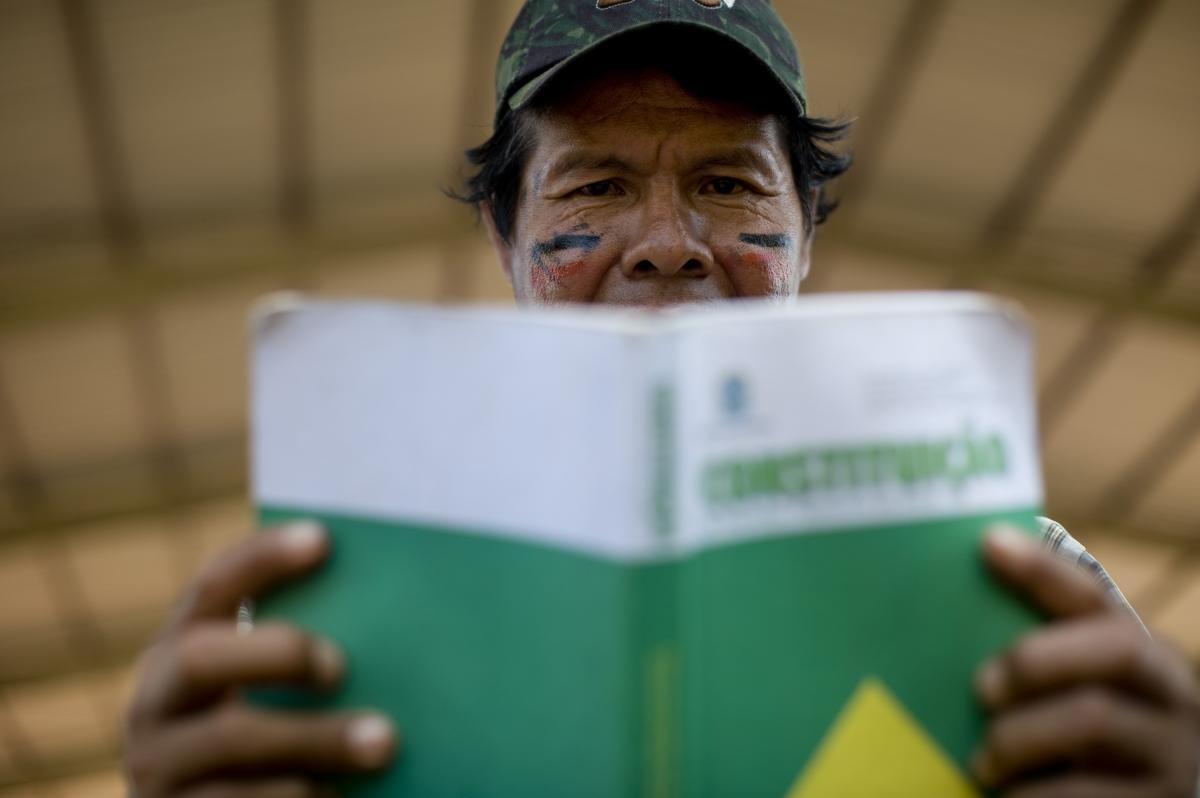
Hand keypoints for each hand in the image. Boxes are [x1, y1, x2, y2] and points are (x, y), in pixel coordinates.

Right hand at [124, 522, 397, 796]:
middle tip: (343, 665)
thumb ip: (304, 652)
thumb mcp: (268, 692)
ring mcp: (158, 768)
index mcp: (180, 649)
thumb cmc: (271, 740)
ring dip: (317, 738)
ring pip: (233, 739)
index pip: (213, 584)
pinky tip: (346, 793)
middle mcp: (154, 703)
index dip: (262, 558)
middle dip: (279, 652)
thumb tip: (395, 603)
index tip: (323, 538)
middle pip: (202, 657)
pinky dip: (306, 795)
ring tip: (385, 742)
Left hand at [973, 526, 1199, 797]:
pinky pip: (1085, 795)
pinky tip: (1007, 796)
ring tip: (984, 760)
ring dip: (1021, 735)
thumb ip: (1045, 652)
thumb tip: (965, 592)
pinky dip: (1031, 795)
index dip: (1042, 567)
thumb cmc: (1101, 743)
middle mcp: (1173, 694)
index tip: (988, 544)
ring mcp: (1175, 753)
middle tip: (982, 690)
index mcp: (1146, 652)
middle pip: (1114, 651)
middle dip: (1036, 660)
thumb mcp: (1089, 692)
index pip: (1094, 593)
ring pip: (1094, 719)